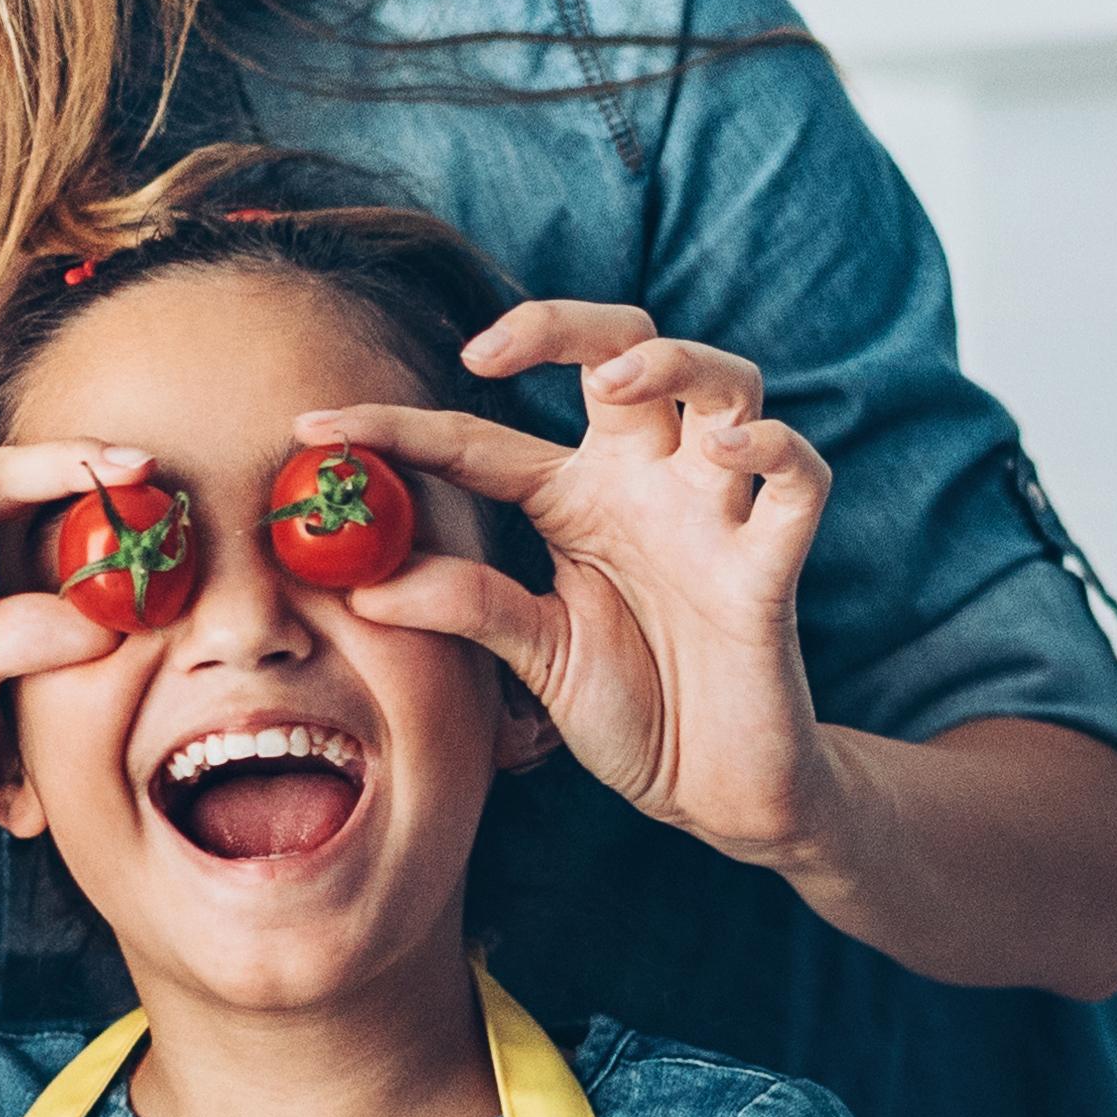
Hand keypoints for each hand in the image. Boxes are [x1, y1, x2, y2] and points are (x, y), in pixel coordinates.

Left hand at [307, 305, 828, 873]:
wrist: (713, 791)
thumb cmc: (632, 708)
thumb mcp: (533, 655)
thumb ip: (468, 607)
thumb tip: (363, 587)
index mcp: (574, 499)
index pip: (479, 440)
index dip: (397, 428)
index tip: (316, 431)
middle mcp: (645, 484)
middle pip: (622, 351)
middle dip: (562, 324)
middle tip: (490, 350)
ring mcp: (714, 515)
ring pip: (724, 383)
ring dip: (679, 362)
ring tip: (623, 381)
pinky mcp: (771, 565)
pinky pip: (800, 480)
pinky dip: (780, 447)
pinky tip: (738, 445)